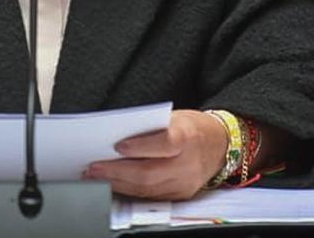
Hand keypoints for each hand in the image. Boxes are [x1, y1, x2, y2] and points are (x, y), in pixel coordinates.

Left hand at [82, 109, 226, 200]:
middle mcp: (188, 163)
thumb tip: (116, 136)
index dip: (140, 147)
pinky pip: (151, 196)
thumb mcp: (174, 118)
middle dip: (117, 171)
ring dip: (118, 183)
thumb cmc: (192, 127)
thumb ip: (150, 128)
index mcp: (188, 137)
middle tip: (94, 168)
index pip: (165, 144)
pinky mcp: (180, 194)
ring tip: (97, 177)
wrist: (219, 145)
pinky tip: (114, 184)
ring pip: (147, 188)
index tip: (117, 146)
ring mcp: (185, 182)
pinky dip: (130, 190)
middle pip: (150, 173)